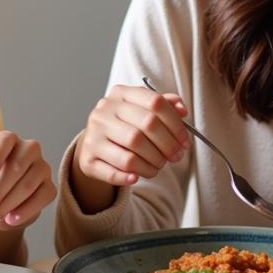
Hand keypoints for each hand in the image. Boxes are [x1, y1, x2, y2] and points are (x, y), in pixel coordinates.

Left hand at [0, 131, 55, 228]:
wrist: (3, 199)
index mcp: (7, 139)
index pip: (3, 143)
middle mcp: (29, 149)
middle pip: (16, 167)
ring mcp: (42, 167)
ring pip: (27, 185)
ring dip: (7, 205)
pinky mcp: (50, 187)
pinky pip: (41, 199)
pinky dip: (24, 211)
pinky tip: (10, 220)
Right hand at [76, 84, 190, 186]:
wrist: (94, 144)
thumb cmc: (125, 126)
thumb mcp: (142, 109)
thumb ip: (164, 105)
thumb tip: (182, 110)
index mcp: (120, 94)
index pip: (155, 102)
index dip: (176, 124)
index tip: (185, 141)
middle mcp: (103, 112)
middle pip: (145, 127)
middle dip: (167, 146)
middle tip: (175, 157)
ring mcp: (93, 135)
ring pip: (131, 154)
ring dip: (152, 165)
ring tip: (158, 167)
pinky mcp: (87, 159)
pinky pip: (114, 173)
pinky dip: (129, 177)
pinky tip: (137, 177)